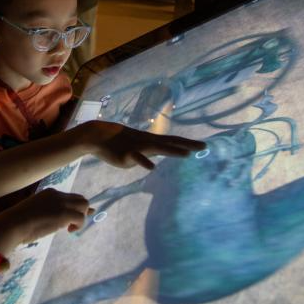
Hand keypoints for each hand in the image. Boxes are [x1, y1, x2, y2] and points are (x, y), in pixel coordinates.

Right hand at [0, 188, 92, 243]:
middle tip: (73, 224)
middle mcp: (57, 194)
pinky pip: (81, 218)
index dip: (74, 207)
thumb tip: (58, 219)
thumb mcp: (35, 213)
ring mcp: (61, 203)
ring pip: (84, 205)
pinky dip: (79, 225)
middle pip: (80, 199)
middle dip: (81, 211)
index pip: (69, 197)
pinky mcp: (64, 213)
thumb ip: (47, 213)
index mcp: (49, 193)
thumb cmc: (19, 222)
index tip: (74, 219)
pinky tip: (69, 231)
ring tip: (70, 228)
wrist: (13, 224)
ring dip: (81, 218)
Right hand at [80, 120, 205, 170]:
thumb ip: (147, 152)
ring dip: (172, 151)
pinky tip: (152, 167)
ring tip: (187, 154)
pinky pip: (137, 158)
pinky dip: (144, 162)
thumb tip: (153, 160)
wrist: (98, 136)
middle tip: (204, 146)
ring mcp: (138, 147)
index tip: (204, 145)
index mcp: (151, 142)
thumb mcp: (136, 147)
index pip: (173, 141)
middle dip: (187, 145)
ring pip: (157, 148)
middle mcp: (148, 143)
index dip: (188, 143)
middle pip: (171, 143)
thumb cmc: (118, 143)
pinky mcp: (127, 154)